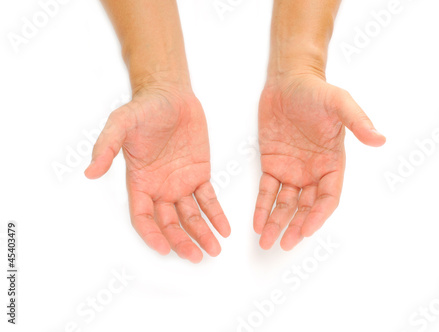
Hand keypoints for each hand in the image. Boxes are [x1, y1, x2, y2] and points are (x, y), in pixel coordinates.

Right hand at [85, 84, 229, 262]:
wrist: (170, 95)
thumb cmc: (144, 109)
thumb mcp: (121, 124)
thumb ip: (107, 147)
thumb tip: (90, 172)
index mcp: (139, 182)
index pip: (142, 217)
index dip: (152, 234)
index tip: (165, 248)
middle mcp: (160, 188)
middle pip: (169, 223)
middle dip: (182, 241)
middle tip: (196, 256)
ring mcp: (180, 183)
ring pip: (191, 216)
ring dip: (202, 233)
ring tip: (215, 249)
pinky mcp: (199, 174)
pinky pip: (208, 199)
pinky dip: (216, 214)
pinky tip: (224, 228)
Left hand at [254, 74, 384, 250]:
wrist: (288, 80)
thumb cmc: (316, 91)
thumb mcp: (339, 103)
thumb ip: (357, 121)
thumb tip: (379, 138)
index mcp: (332, 163)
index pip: (328, 197)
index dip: (318, 215)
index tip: (306, 229)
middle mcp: (313, 172)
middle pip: (306, 206)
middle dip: (295, 226)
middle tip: (284, 243)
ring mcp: (292, 170)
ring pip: (285, 203)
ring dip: (276, 222)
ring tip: (266, 241)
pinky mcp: (273, 164)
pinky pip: (267, 190)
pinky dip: (262, 206)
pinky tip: (256, 222)